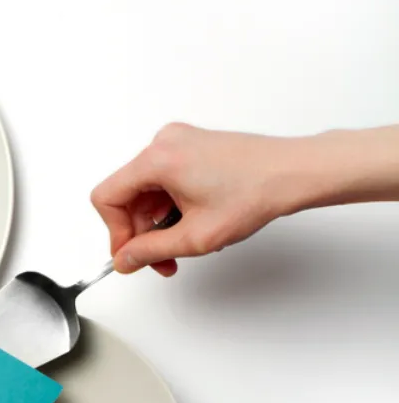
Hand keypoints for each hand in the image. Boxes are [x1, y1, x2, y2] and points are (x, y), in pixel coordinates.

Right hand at [91, 123, 305, 275]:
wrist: (295, 172)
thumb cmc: (256, 193)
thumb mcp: (195, 236)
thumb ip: (150, 251)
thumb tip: (124, 260)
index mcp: (157, 159)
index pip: (107, 198)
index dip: (115, 233)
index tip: (131, 255)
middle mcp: (163, 143)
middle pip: (127, 196)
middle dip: (141, 233)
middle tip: (161, 259)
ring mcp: (178, 142)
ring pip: (146, 191)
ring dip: (157, 222)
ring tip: (183, 243)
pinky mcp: (191, 146)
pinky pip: (163, 181)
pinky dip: (170, 206)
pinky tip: (192, 222)